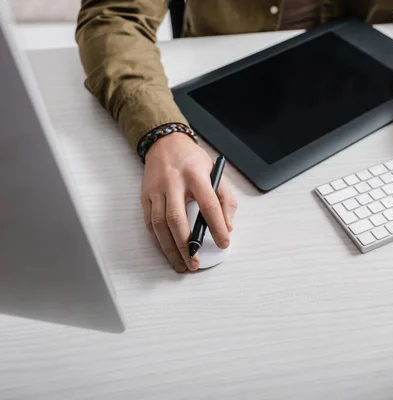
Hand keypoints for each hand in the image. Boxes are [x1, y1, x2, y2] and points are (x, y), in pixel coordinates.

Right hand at [141, 132, 236, 271]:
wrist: (165, 144)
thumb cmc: (193, 161)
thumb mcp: (216, 172)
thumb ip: (225, 199)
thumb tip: (227, 226)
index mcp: (195, 175)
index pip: (208, 205)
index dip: (217, 226)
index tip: (223, 242)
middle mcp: (173, 183)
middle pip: (177, 218)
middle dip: (187, 245)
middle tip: (195, 262)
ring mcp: (156, 190)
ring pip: (160, 224)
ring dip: (170, 249)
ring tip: (181, 264)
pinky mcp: (145, 196)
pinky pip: (150, 223)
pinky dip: (159, 240)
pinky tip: (167, 251)